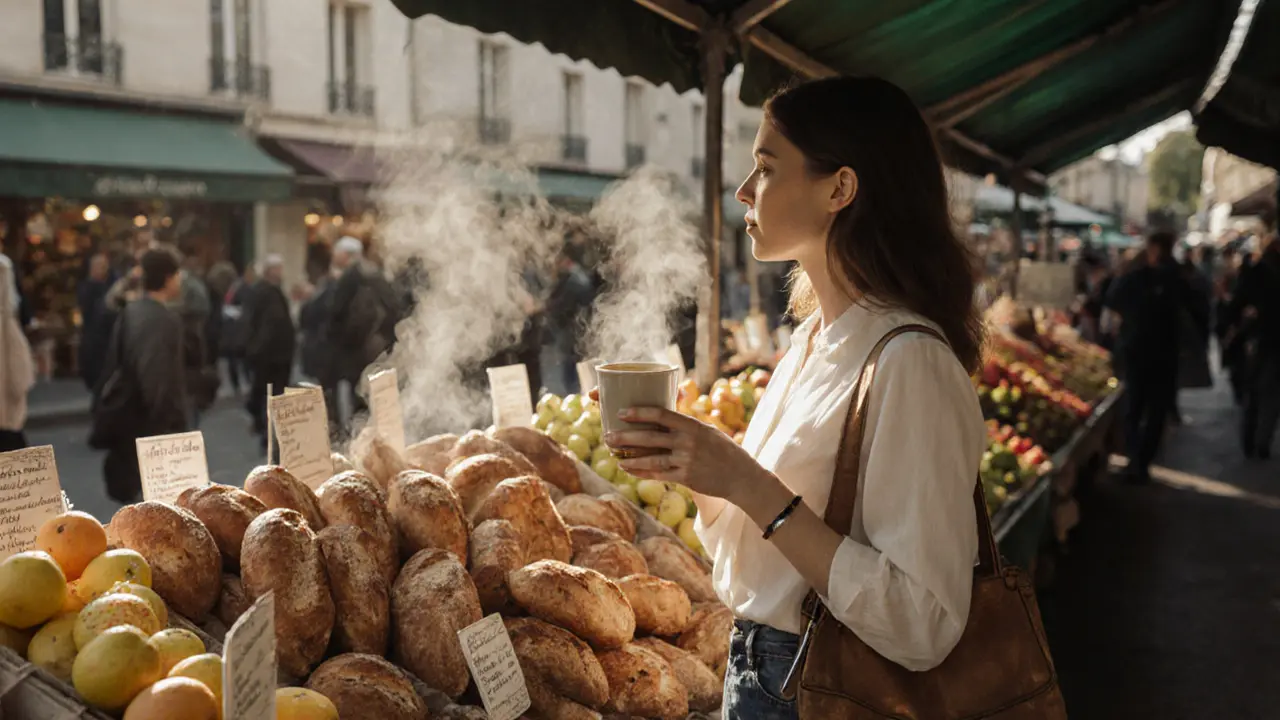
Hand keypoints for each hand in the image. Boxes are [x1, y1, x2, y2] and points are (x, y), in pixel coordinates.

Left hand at [604, 405, 770, 504]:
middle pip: (650, 437)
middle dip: (625, 437)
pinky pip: (659, 475)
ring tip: (615, 457)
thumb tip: (660, 416)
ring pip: (651, 459)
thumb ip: (684, 425)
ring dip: (630, 458)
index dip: (639, 413)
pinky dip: (642, 472)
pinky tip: (630, 470)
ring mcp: (687, 460)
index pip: (661, 414)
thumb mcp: (706, 431)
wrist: (741, 476)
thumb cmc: (722, 450)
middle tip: (608, 436)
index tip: (621, 413)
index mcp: (692, 425)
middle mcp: (688, 441)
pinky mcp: (686, 478)